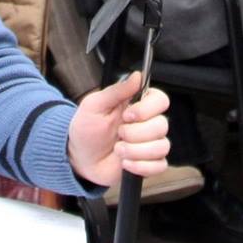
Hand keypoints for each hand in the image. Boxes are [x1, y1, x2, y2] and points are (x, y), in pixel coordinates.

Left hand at [66, 71, 169, 186]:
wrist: (80, 158)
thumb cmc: (86, 130)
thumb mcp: (94, 105)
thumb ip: (116, 90)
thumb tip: (137, 76)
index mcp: (137, 105)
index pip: (161, 100)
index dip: (147, 109)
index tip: (128, 115)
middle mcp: (148, 123)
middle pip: (162, 125)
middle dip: (136, 133)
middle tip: (118, 134)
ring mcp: (150, 144)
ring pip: (161, 147)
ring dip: (136, 151)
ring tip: (118, 150)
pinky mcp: (149, 163)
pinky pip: (159, 166)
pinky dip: (140, 166)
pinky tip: (125, 162)